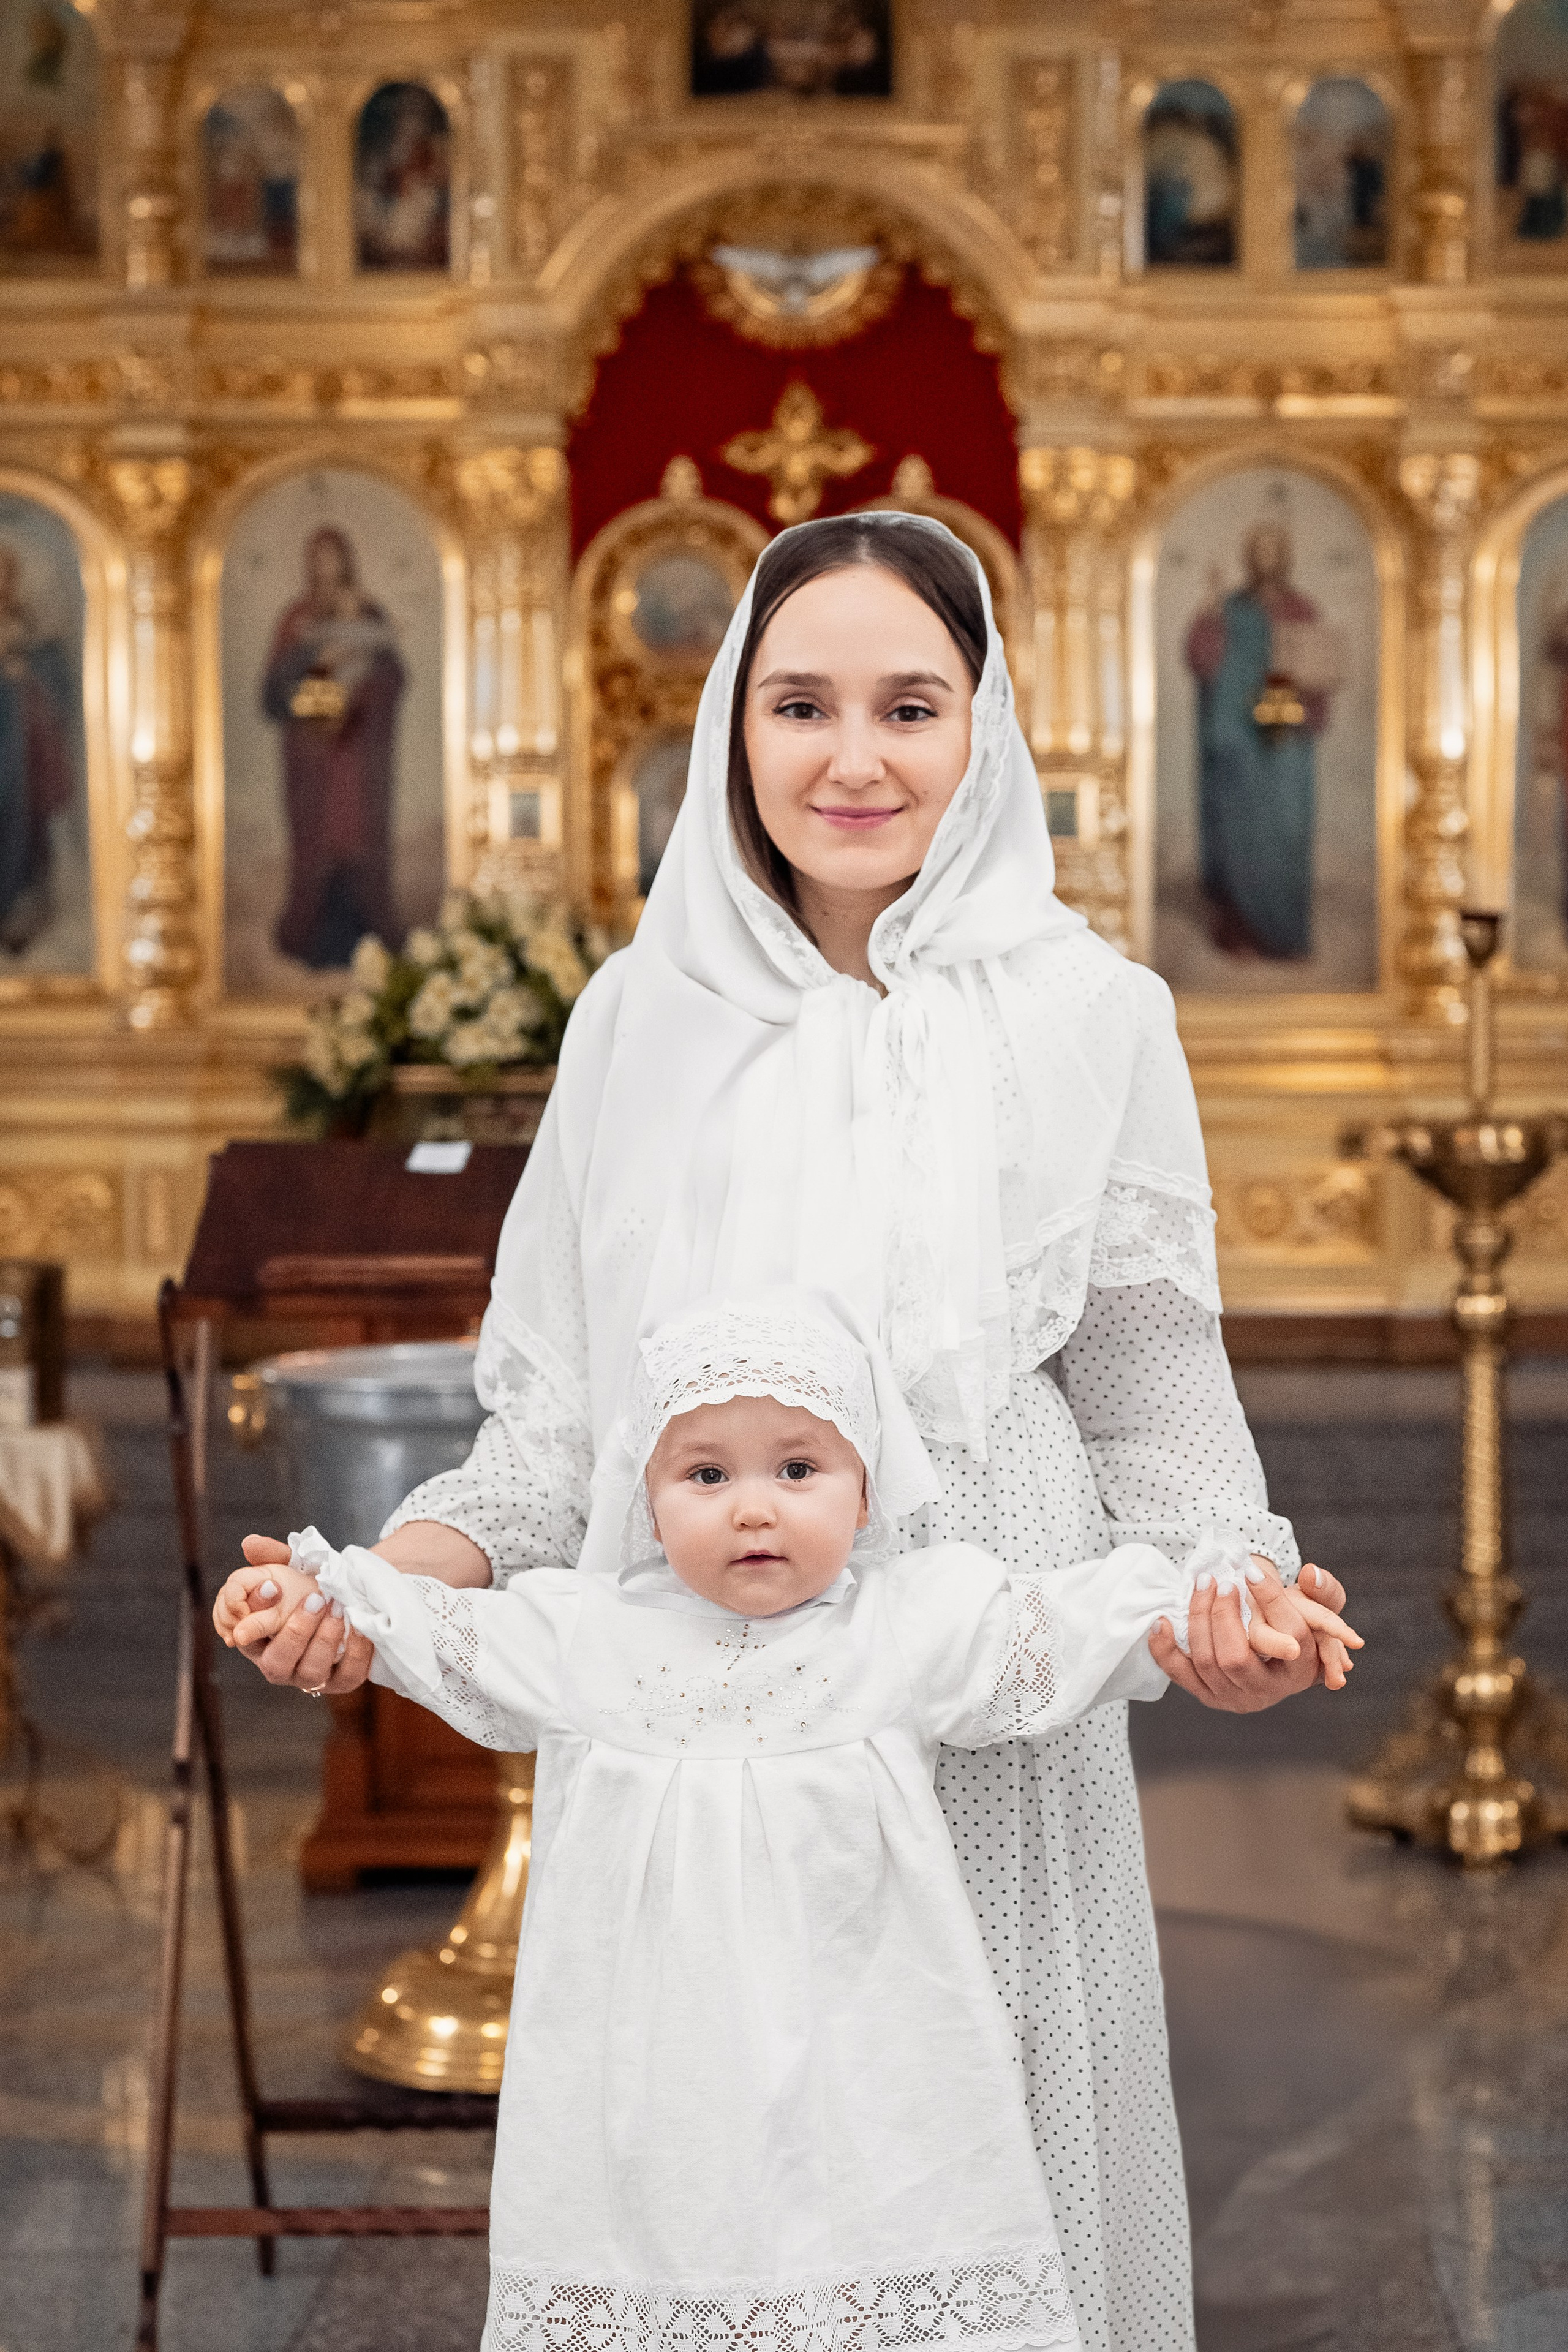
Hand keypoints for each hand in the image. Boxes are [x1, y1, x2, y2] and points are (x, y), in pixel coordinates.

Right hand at [232, 1533, 373, 1695]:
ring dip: (325, 1640)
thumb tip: (250, 1543)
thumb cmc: (313, 1583)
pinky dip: (356, 1652)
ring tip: (338, 1608)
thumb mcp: (293, 1565)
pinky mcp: (341, 1681)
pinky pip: (347, 1676)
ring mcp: (310, 1676)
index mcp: (258, 1639)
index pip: (245, 1637)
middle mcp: (280, 1663)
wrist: (354, 1593)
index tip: (274, 1587)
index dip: (255, 1617)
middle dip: (295, 1632)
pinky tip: (360, 1626)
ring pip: (310, 1673)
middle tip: (315, 1599)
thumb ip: (273, 1555)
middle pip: (276, 1665)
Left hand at [1149, 1558, 1350, 1713]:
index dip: (1271, 1600)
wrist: (1270, 1659)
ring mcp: (1235, 1698)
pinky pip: (1179, 1674)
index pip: (1289, 1634)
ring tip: (1200, 1585)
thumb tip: (1310, 1573)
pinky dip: (1165, 1648)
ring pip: (1207, 1661)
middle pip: (1236, 1657)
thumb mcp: (1316, 1609)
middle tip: (1220, 1582)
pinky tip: (1161, 1621)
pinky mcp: (1208, 1696)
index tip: (1252, 1570)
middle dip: (1222, 1614)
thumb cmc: (1292, 1627)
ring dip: (1197, 1619)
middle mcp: (1269, 1691)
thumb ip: (1323, 1591)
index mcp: (1301, 1670)